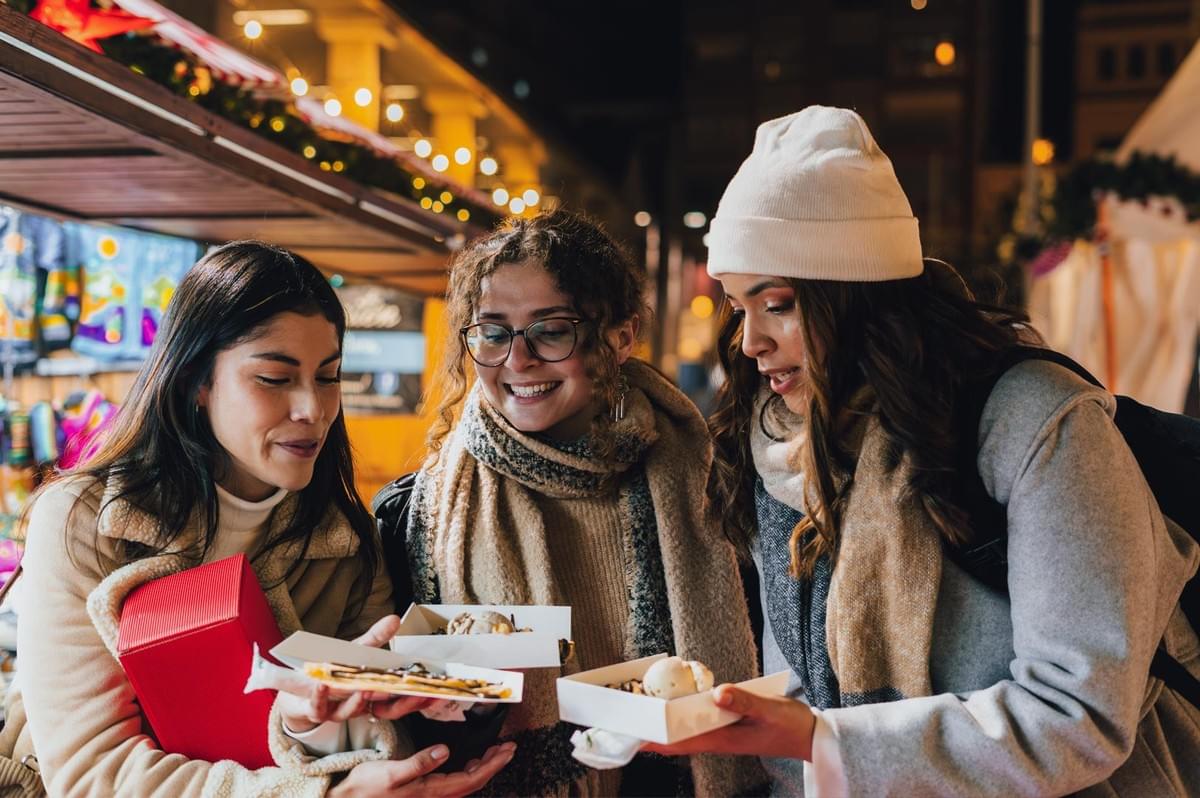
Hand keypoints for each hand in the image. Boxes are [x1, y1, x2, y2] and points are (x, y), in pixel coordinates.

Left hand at [281, 615, 433, 732]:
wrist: (297, 688)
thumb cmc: (332, 669)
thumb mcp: (356, 651)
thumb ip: (375, 638)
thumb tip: (396, 618)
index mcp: (372, 694)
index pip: (401, 700)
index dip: (418, 699)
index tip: (436, 694)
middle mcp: (359, 706)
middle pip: (385, 710)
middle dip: (402, 704)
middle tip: (414, 694)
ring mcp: (337, 710)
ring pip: (353, 712)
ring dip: (358, 702)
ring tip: (365, 689)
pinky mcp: (314, 709)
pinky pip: (318, 708)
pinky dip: (321, 697)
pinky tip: (324, 683)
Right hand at [327, 742, 516, 797]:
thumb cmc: (364, 789)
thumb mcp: (390, 773)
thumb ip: (419, 763)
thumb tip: (445, 751)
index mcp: (430, 792)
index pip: (472, 779)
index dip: (493, 764)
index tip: (508, 750)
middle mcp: (434, 797)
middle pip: (473, 782)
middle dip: (493, 764)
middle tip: (508, 747)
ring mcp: (429, 796)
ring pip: (465, 784)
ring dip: (482, 767)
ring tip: (494, 752)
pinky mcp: (422, 794)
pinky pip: (453, 784)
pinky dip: (466, 771)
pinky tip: (467, 763)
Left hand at [642, 684, 815, 760]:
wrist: (810, 735)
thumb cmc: (789, 725)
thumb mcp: (768, 709)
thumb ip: (744, 701)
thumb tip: (717, 693)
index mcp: (723, 739)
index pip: (681, 742)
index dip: (655, 741)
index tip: (633, 738)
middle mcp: (718, 738)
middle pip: (678, 737)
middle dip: (653, 732)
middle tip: (628, 721)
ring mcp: (723, 732)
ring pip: (687, 729)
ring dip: (666, 722)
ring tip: (643, 711)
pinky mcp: (729, 725)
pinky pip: (700, 721)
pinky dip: (685, 713)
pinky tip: (677, 702)